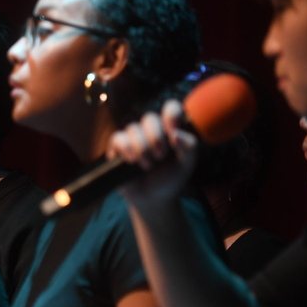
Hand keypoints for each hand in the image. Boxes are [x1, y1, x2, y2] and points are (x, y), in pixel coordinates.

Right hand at [109, 99, 197, 215]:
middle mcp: (152, 130)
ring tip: (147, 165)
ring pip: (133, 128)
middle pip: (149, 118)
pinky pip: (118, 138)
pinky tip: (132, 161)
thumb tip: (175, 134)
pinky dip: (126, 148)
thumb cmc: (171, 179)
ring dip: (141, 148)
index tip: (172, 130)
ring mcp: (134, 138)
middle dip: (155, 137)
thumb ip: (189, 146)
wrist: (153, 199)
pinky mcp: (118, 147)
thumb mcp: (187, 164)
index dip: (170, 114)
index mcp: (170, 129)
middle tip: (160, 156)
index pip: (170, 108)